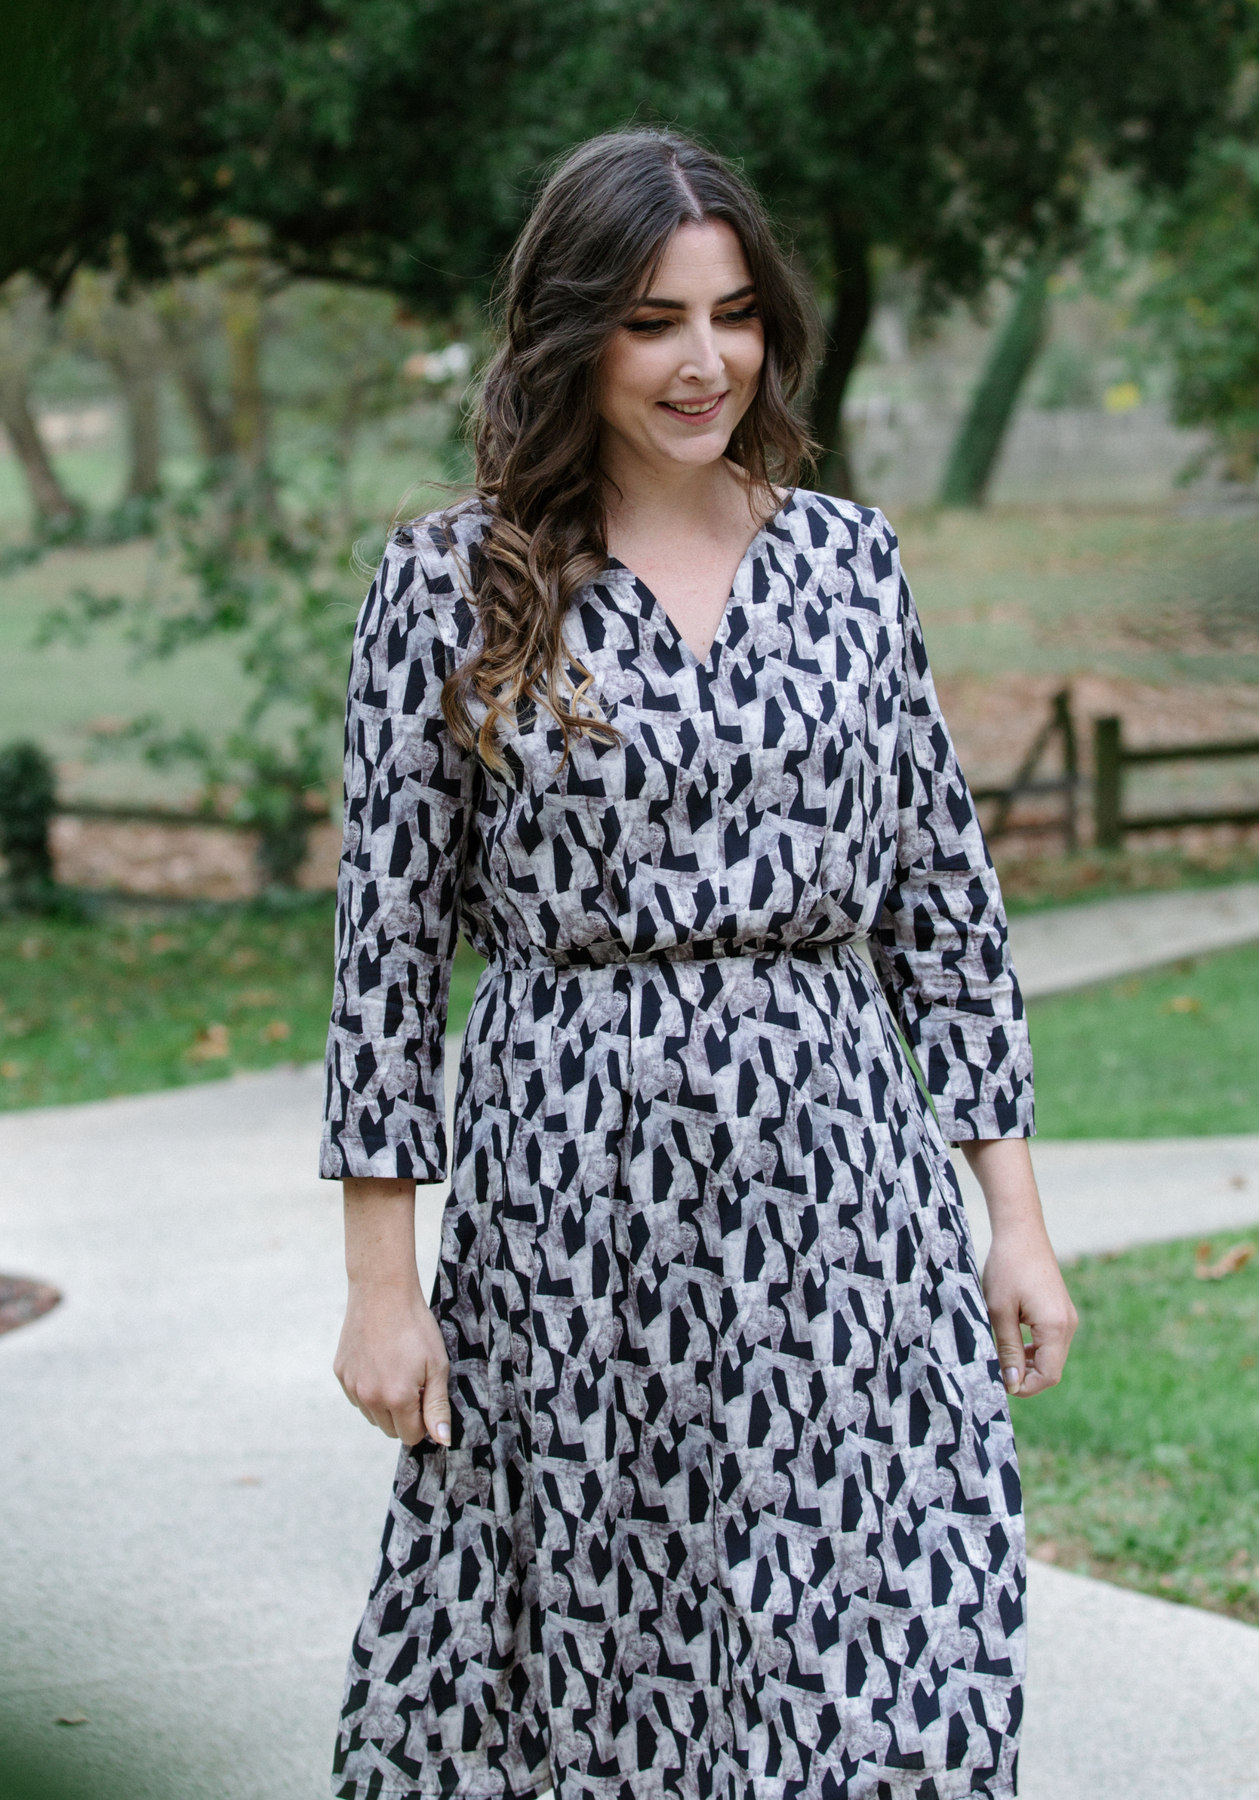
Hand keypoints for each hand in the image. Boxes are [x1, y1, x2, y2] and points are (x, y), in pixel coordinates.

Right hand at [334, 1280, 451, 1444]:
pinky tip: (379, 1364)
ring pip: (372, 1415)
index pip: (411, 1435)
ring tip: (397, 1370)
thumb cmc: (415, 1326)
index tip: (427, 1397)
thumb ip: (437, 1407)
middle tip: (414, 1383)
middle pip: (390, 1430)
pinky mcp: (340, 1373)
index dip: (424, 1421)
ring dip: (385, 1404)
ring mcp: (352, 1386)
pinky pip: (358, 1397)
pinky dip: (369, 1390)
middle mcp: (369, 1397)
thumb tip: (442, 1441)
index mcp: (396, 1398)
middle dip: (405, 1416)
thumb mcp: (437, 1365)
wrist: (382, 1292)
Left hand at [959, 1137, 1077, 1398]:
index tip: (999, 1383)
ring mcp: (1067, 1317)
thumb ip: (1007, 1350)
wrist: (1020, 1232)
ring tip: (1000, 1354)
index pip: (1048, 1375)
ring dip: (1028, 1362)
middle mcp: (1069, 1325)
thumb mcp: (999, 1311)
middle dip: (1025, 1376)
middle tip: (996, 1370)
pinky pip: (1051, 1341)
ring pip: (1051, 1356)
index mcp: (1056, 1327)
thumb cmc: (1006, 1268)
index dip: (1024, 1387)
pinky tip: (1012, 1340)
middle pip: (1051, 1369)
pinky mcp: (1061, 1310)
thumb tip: (1012, 1384)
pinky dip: (1034, 1348)